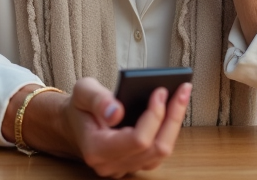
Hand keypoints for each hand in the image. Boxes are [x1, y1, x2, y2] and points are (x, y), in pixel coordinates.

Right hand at [64, 77, 189, 177]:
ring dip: (174, 123)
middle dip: (172, 117)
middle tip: (181, 90)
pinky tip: (175, 108)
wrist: (74, 124)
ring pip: (161, 152)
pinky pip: (159, 151)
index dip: (153, 116)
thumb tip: (117, 111)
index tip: (160, 91)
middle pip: (155, 148)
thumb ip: (97, 100)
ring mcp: (125, 167)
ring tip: (182, 95)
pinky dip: (169, 130)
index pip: (137, 140)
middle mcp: (112, 164)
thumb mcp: (82, 92)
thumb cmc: (79, 107)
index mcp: (97, 149)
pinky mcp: (136, 163)